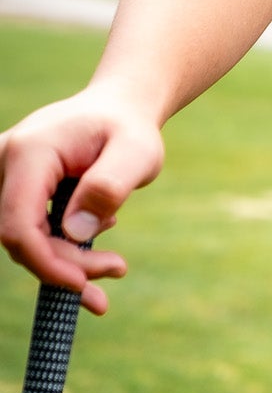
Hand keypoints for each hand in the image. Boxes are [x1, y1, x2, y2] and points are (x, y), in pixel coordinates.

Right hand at [0, 90, 164, 313]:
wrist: (119, 109)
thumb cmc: (129, 128)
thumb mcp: (137, 152)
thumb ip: (109, 186)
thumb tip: (75, 232)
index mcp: (30, 152)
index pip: (19, 224)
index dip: (47, 262)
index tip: (85, 283)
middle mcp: (5, 161)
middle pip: (20, 235)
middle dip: (64, 265)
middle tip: (117, 268)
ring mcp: (5, 174)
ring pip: (23, 238)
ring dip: (64, 261)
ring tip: (114, 261)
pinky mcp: (14, 188)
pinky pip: (28, 229)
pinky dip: (59, 249)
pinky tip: (97, 241)